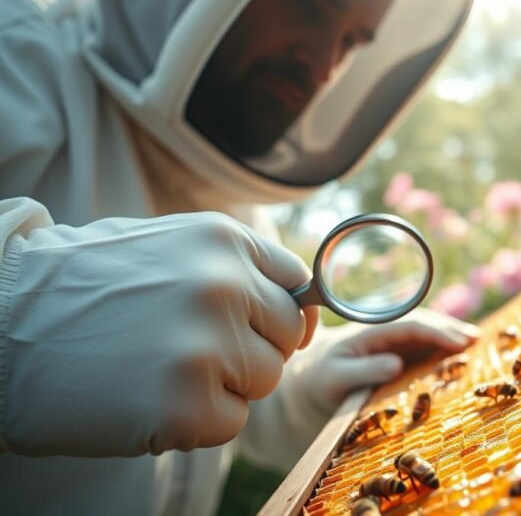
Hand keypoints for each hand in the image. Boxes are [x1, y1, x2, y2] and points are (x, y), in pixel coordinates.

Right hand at [1, 211, 316, 455]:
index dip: (281, 313)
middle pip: (284, 336)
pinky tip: (149, 400)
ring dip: (223, 385)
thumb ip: (233, 268)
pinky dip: (197, 421)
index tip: (258, 329)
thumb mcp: (164, 247)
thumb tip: (303, 307)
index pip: (296, 283)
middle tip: (187, 352)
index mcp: (221, 239)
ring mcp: (206, 345)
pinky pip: (231, 421)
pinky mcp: (187, 404)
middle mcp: (223, 285)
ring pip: (263, 380)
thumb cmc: (77, 288)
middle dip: (249, 350)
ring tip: (159, 371)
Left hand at [285, 308, 478, 415]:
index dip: (436, 331)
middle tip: (476, 338)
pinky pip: (424, 346)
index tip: (458, 342)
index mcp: (370, 330)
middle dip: (450, 328)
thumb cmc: (320, 379)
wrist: (309, 380)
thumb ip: (363, 370)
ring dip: (451, 335)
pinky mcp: (398, 352)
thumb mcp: (335, 378)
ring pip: (427, 332)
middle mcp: (385, 330)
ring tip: (476, 341)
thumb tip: (395, 364)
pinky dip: (444, 347)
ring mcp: (393, 340)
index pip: (410, 325)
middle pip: (423, 323)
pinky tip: (462, 352)